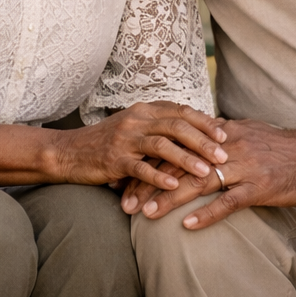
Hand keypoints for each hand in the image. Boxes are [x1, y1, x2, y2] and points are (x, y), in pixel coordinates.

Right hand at [51, 102, 226, 192]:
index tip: (225, 133)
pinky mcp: (114, 159)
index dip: (204, 121)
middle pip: (176, 125)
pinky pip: (140, 167)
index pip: (181, 111)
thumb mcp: (135, 127)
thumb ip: (160, 126)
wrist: (70, 151)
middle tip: (223, 154)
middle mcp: (136, 119)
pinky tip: (173, 186)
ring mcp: (125, 139)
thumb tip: (195, 132)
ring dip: (186, 159)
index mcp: (144, 110)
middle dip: (203, 140)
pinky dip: (158, 177)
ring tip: (206, 171)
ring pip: (162, 145)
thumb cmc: (107, 142)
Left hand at [121, 118, 295, 229]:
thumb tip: (200, 132)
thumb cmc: (284, 146)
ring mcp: (243, 167)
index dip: (149, 161)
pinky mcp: (259, 187)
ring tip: (145, 214)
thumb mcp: (249, 131)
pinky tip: (187, 226)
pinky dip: (207, 214)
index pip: (175, 145)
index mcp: (221, 133)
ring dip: (169, 199)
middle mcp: (227, 146)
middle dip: (149, 182)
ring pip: (198, 182)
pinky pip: (228, 201)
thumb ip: (222, 134)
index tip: (126, 176)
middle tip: (125, 200)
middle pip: (179, 163)